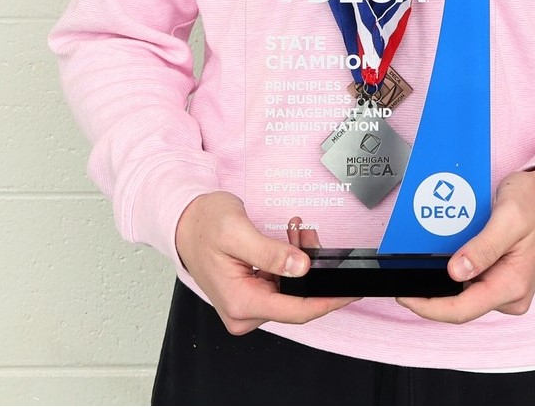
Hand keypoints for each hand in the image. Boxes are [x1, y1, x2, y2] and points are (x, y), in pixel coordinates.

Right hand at [174, 192, 355, 334]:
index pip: (296, 311)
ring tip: (297, 230)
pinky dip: (288, 261)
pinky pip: (280, 283)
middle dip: (311, 268)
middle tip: (309, 235)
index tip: (350, 292)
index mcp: (241, 302)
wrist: (184, 221)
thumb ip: (270, 252)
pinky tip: (289, 239)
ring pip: (290, 289)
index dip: (327, 301)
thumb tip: (301, 267)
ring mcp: (246, 305)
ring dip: (299, 260)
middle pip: (295, 299)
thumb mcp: (237, 232)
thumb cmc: (203, 224)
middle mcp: (244, 311)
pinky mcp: (250, 294)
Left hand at [397, 168, 534, 323]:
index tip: (405, 296)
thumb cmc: (534, 203)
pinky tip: (445, 256)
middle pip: (460, 305)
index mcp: (513, 285)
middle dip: (431, 292)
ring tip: (426, 258)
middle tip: (407, 270)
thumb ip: (483, 247)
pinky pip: (472, 283)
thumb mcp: (509, 217)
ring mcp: (506, 290)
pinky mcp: (502, 281)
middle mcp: (510, 295)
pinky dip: (455, 271)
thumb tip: (456, 272)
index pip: (462, 310)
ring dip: (442, 280)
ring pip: (464, 294)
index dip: (429, 307)